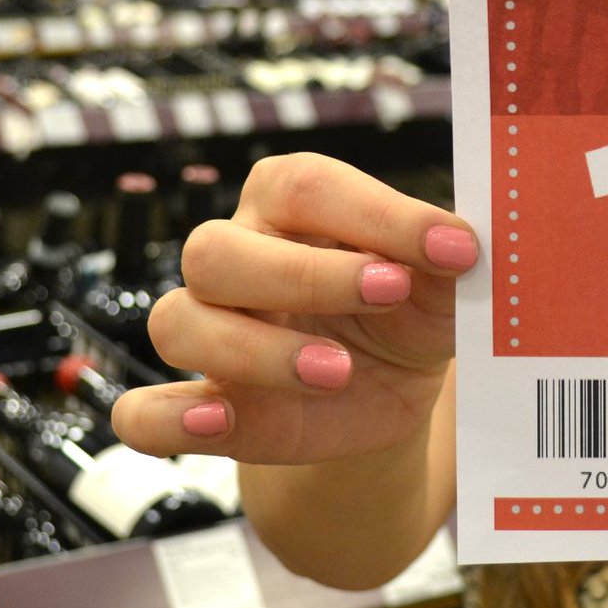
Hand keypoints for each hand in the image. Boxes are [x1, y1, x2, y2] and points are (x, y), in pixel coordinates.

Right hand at [109, 153, 477, 463]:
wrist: (397, 393)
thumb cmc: (412, 312)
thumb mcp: (444, 283)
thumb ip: (447, 259)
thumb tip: (465, 245)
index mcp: (290, 206)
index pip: (306, 186)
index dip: (377, 213)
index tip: (454, 246)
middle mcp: (237, 259)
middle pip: (217, 250)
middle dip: (304, 274)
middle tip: (391, 293)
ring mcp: (213, 334)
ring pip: (179, 322)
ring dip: (255, 350)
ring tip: (339, 370)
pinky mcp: (208, 407)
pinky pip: (142, 412)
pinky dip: (167, 420)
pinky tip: (217, 421)